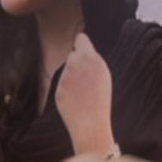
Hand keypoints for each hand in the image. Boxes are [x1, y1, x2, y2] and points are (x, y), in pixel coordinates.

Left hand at [56, 32, 114, 156]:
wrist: (91, 123)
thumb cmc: (101, 98)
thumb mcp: (104, 74)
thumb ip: (93, 60)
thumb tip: (85, 50)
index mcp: (89, 57)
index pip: (81, 39)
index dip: (83, 45)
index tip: (85, 51)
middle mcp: (75, 64)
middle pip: (73, 55)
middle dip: (77, 62)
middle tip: (87, 77)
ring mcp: (65, 76)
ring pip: (67, 71)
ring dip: (72, 77)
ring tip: (83, 92)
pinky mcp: (58, 89)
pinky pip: (63, 85)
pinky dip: (67, 90)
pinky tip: (76, 100)